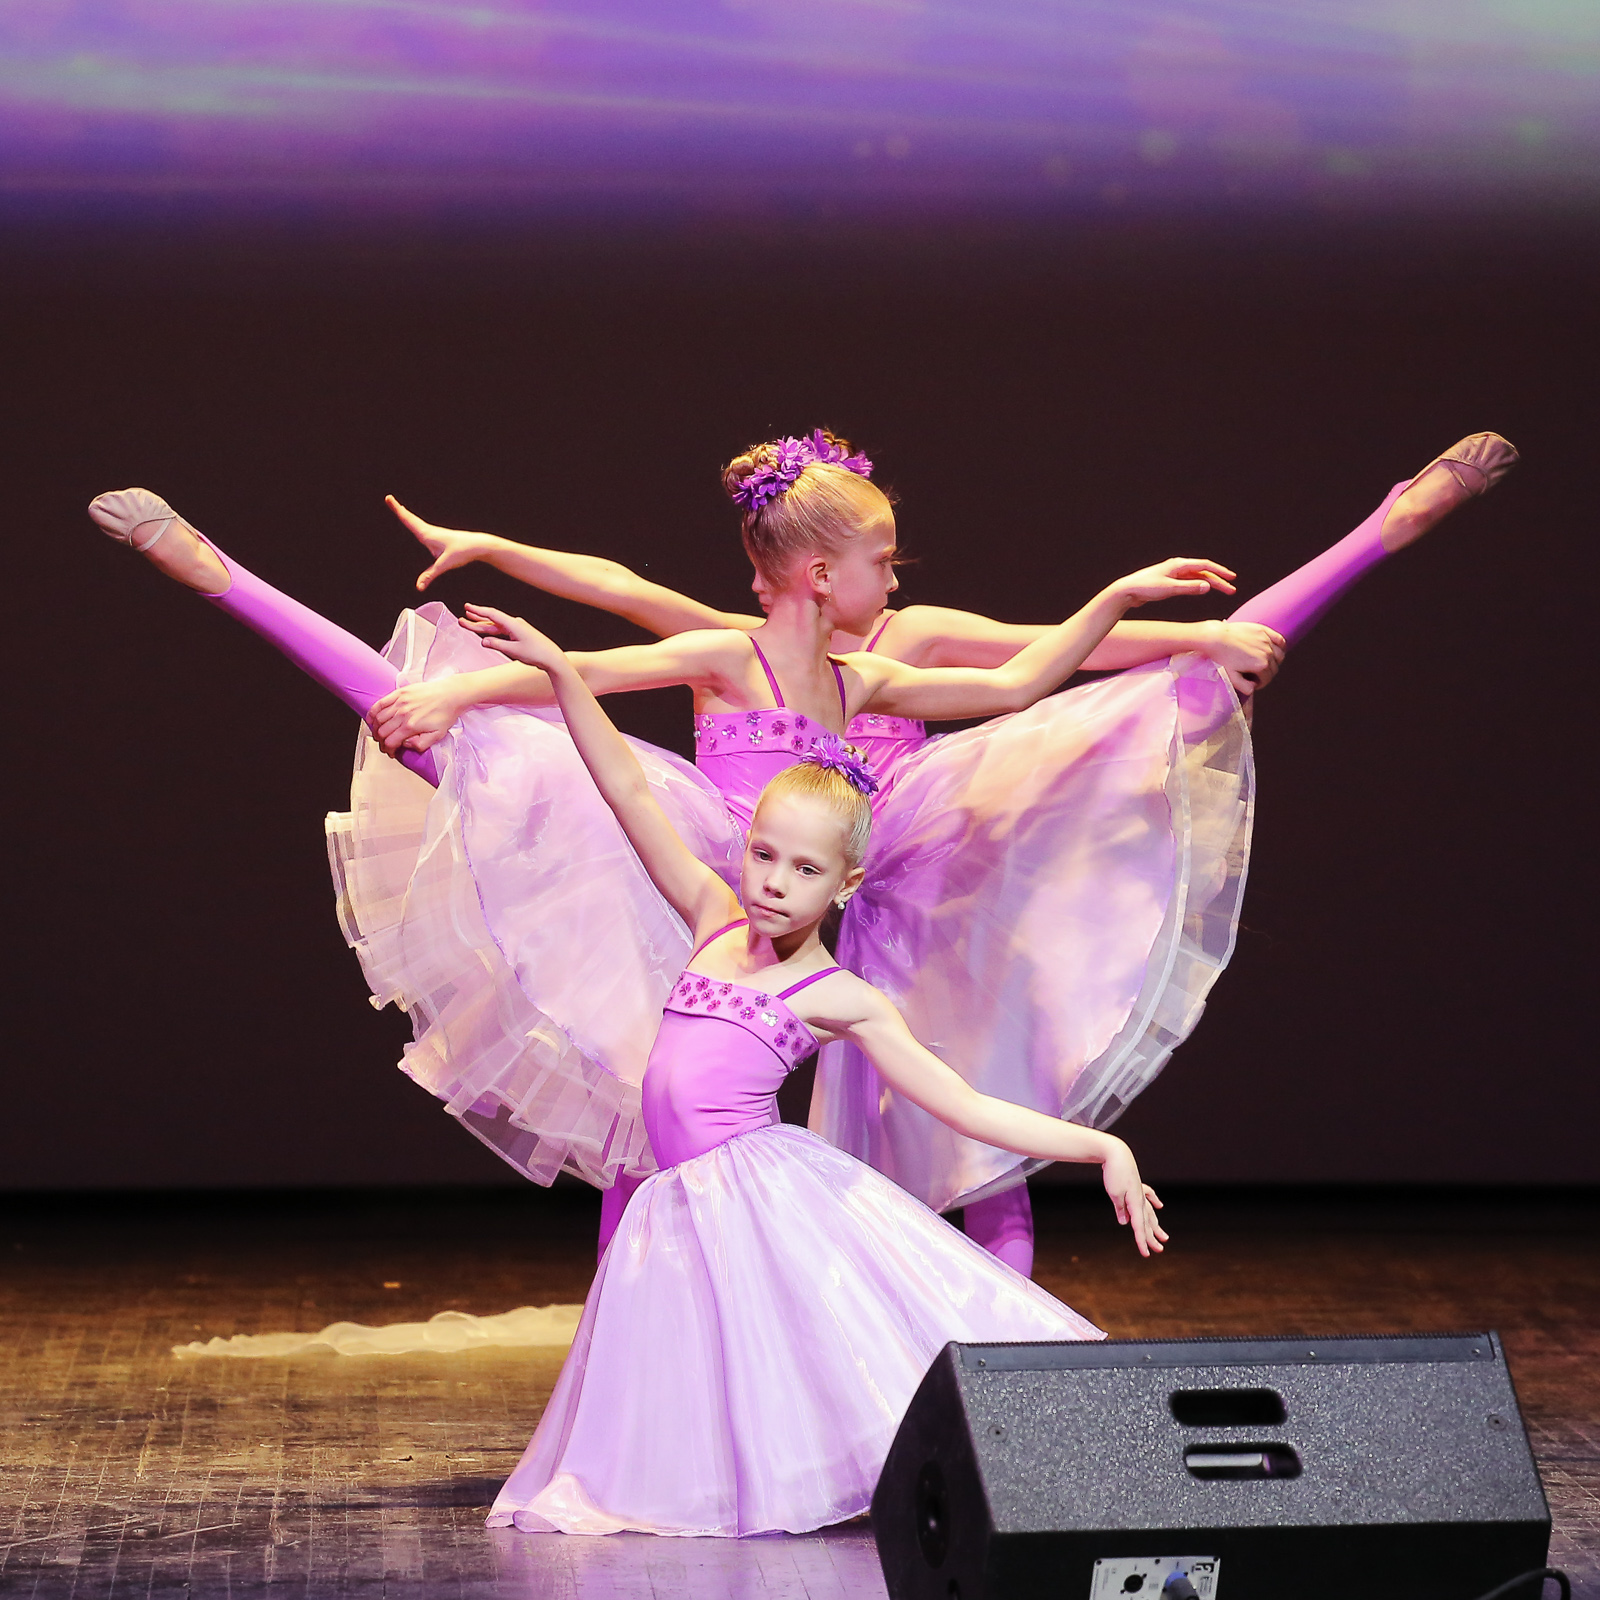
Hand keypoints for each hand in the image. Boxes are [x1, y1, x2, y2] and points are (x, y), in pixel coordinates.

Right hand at [368, 680, 465, 757]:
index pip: (390, 742)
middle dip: (381, 741)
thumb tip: (405, 745)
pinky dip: (372, 712)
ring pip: (378, 719)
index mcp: (411, 726)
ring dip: (376, 729)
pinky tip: (372, 718)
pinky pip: (380, 703)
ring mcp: (399, 702)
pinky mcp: (399, 693)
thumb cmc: (446, 713)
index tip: (390, 752)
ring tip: (380, 733)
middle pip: (381, 732)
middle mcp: (402, 714)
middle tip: (384, 744)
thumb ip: (420, 744)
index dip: (388, 750)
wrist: (451, 694)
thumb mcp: (437, 735)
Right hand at [386, 495, 492, 591]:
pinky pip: (422, 529)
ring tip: (399, 508)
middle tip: (388, 498)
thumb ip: (431, 575)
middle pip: (410, 518)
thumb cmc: (463, 552)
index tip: (388, 498)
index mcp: (428, 534)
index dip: (398, 510)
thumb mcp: (445, 564)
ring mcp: (434, 534)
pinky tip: (416, 526)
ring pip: (416, 522)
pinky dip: (415, 523)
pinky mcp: (438, 538)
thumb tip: (419, 587)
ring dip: (407, 515)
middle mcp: (429, 531)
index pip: (409, 521)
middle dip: (398, 509)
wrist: (478, 545)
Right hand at [460, 603, 566, 671]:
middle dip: (476, 619)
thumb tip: (483, 641)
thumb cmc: (536, 654)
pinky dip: (491, 632)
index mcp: (514, 625)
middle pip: (492, 620)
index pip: (492, 614)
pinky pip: (501, 631)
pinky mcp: (519, 635)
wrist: (552, 658)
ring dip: (482, 625)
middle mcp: (515, 624)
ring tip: (468, 623)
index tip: (466, 607)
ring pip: (495, 626)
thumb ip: (497, 645)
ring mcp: (517, 629)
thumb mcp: (514, 651)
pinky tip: (485, 633)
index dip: (478, 610)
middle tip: (462, 618)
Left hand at [1101, 1140, 1167, 1257]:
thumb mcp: (1115, 1193)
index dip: (1142, 1242)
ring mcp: (1140, 1191)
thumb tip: (1126, 1223)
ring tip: (1164, 1236)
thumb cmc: (1114, 1173)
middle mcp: (1140, 1198)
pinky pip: (1148, 1196)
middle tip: (1159, 1250)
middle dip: (1152, 1237)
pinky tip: (1160, 1206)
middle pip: (1147, 1222)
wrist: (1116, 1153)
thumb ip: (1121, 1209)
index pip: (1138, 1226)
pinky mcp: (1137, 1184)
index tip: (1146, 1254)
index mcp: (1135, 1202)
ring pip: (1150, 1212)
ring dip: (1155, 1225)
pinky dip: (1154, 1201)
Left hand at [1111, 558, 1237, 608]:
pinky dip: (1198, 585)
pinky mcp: (1168, 581)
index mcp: (1178, 565)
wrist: (1127, 591)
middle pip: (1203, 572)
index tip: (1232, 579)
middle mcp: (1177, 567)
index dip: (1220, 572)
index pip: (1204, 566)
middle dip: (1218, 580)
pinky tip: (1203, 589)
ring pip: (1196, 577)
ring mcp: (1173, 574)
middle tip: (1231, 589)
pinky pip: (1188, 582)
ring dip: (1210, 583)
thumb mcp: (1169, 589)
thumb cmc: (1146, 588)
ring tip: (1222, 590)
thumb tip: (1207, 586)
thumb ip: (1189, 588)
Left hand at [1196, 620, 1285, 694]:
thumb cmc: (1222, 656)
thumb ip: (1243, 686)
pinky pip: (1280, 640)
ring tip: (1264, 663)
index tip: (1254, 682)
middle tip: (1256, 674)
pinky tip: (1273, 650)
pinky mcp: (1264, 631)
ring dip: (1274, 661)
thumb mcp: (1231, 676)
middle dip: (1266, 674)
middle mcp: (1267, 653)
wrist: (1216, 637)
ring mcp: (1267, 641)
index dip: (1260, 683)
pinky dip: (1280, 646)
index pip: (1267, 679)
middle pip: (1274, 668)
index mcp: (1261, 665)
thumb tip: (1252, 690)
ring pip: (1280, 655)